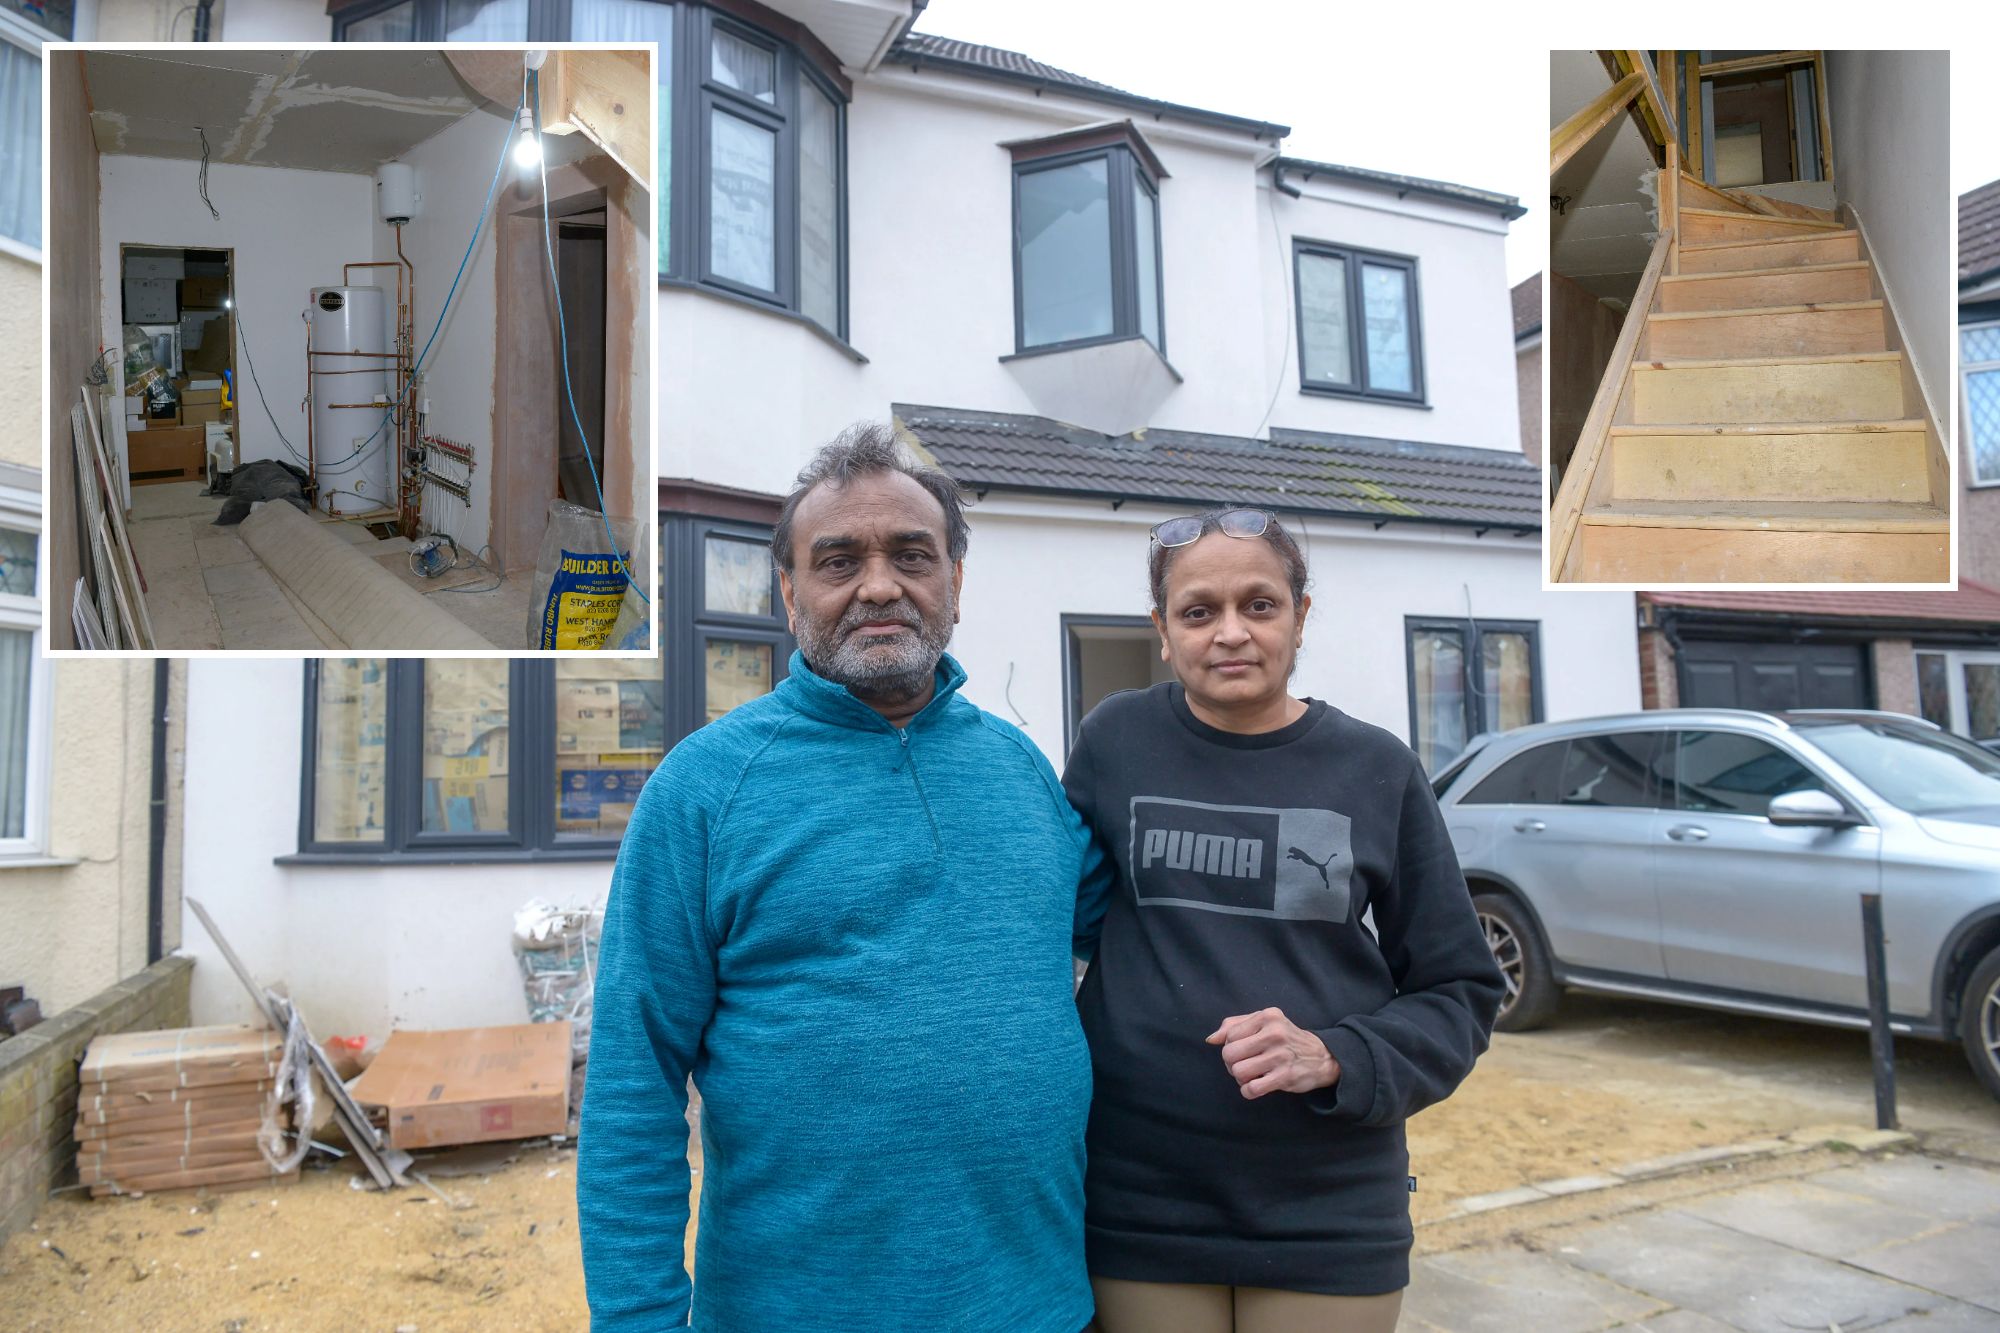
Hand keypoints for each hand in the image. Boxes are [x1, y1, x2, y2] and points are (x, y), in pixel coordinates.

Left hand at [1205, 1007, 1339, 1098]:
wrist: (1322, 1057)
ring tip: (1251, 1076)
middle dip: (1231, 1064)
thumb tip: (1211, 1039)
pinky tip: (1256, 1086)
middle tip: (1243, 1066)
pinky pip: (1251, 1089)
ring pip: (1238, 1072)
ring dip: (1240, 1078)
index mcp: (1268, 1016)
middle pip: (1229, 1054)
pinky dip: (1248, 1091)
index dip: (1229, 1047)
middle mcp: (1275, 1033)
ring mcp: (1281, 1055)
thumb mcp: (1264, 1023)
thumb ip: (1235, 1025)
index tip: (1242, 1052)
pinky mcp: (1286, 1076)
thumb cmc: (1286, 1039)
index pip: (1230, 1035)